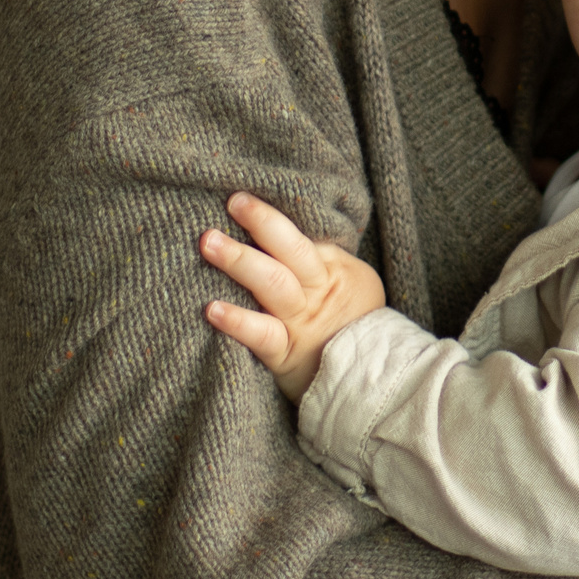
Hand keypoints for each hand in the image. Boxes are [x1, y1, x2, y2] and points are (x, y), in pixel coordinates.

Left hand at [197, 192, 385, 400]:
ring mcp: (300, 322)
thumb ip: (320, 260)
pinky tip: (213, 309)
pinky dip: (238, 321)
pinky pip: (262, 334)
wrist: (369, 379)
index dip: (269, 218)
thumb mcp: (350, 283)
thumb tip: (279, 231)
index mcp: (332, 269)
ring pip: (273, 284)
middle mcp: (316, 291)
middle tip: (231, 204)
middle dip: (260, 223)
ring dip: (240, 262)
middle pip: (289, 251)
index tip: (240, 200)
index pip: (298, 237)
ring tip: (209, 243)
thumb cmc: (351, 324)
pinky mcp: (286, 354)